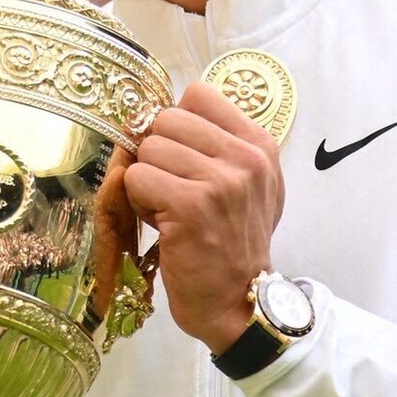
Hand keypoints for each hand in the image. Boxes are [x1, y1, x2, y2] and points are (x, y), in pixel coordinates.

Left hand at [123, 81, 283, 351]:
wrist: (239, 302)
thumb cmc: (234, 244)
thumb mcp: (247, 186)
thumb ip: (217, 145)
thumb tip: (158, 115)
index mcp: (259, 144)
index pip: (197, 94)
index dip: (177, 124)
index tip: (182, 156)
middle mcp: (245, 157)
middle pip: (166, 118)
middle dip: (158, 154)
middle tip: (173, 190)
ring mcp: (220, 180)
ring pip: (148, 148)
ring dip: (147, 181)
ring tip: (170, 210)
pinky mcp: (191, 205)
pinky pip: (137, 178)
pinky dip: (138, 203)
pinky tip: (162, 225)